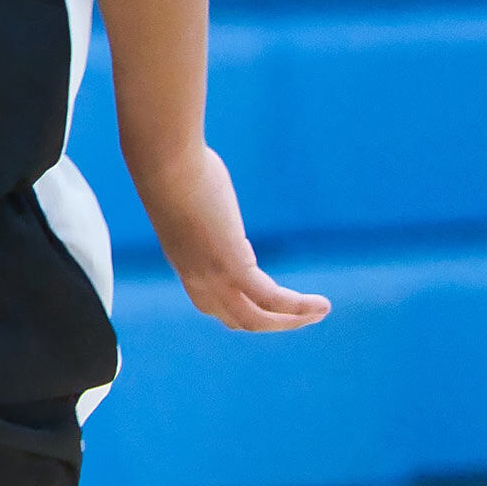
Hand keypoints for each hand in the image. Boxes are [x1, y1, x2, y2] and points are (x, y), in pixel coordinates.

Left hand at [137, 144, 330, 332]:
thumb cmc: (173, 166)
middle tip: (302, 315)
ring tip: (320, 312)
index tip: (266, 301)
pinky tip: (323, 305)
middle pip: (239, 319)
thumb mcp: (186, 195)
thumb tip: (205, 184)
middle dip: (273, 322)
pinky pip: (271, 299)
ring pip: (257, 319)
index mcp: (184, 262)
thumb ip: (199, 204)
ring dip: (292, 321)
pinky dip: (300, 307)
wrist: (164, 163)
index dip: (240, 308)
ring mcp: (213, 276)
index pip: (212, 304)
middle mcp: (196, 277)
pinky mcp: (231, 266)